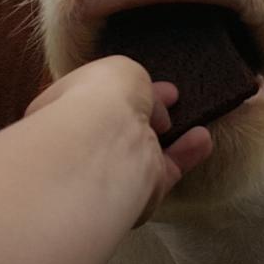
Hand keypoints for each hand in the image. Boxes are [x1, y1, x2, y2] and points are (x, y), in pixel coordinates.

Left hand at [25, 56, 213, 221]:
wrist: (103, 144)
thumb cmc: (97, 99)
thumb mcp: (116, 70)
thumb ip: (133, 82)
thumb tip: (152, 105)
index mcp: (60, 111)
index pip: (87, 101)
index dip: (115, 89)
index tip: (143, 82)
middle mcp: (81, 145)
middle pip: (117, 127)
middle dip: (144, 112)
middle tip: (170, 97)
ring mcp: (109, 171)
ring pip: (144, 150)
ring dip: (171, 135)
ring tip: (194, 117)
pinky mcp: (139, 193)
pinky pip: (167, 170)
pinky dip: (186, 154)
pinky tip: (202, 138)